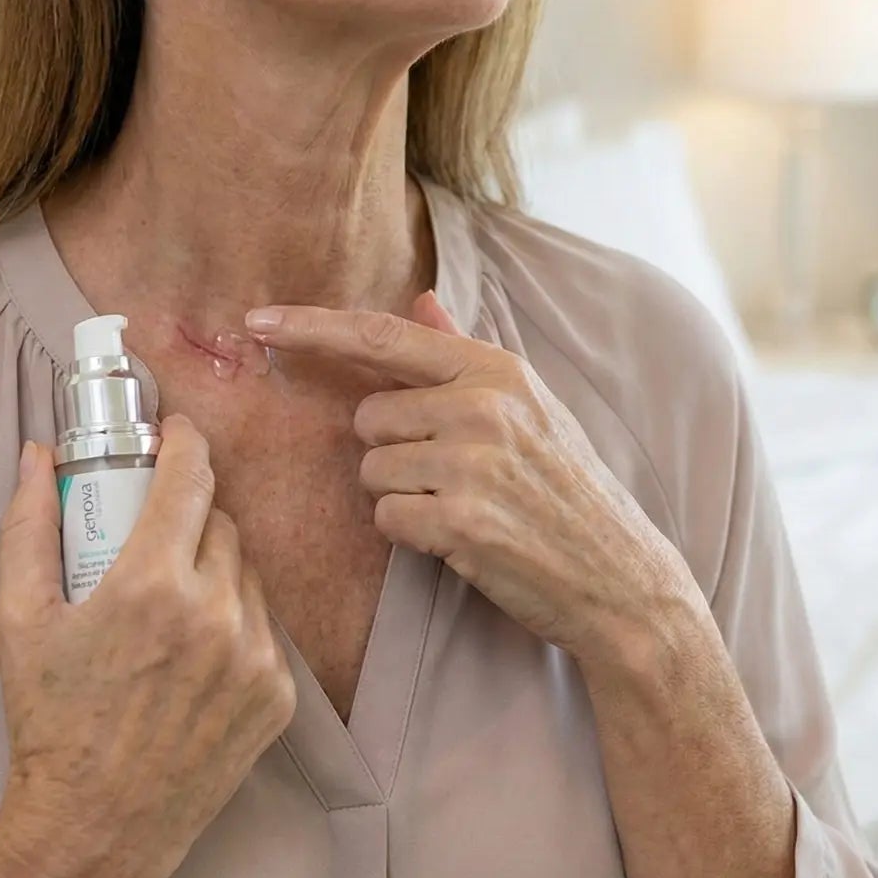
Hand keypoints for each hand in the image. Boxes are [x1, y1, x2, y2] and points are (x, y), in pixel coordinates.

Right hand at [0, 415, 297, 877]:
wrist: (95, 831)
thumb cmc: (49, 723)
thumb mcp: (18, 620)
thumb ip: (27, 527)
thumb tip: (36, 453)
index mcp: (152, 584)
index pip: (191, 476)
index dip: (184, 442)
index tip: (173, 435)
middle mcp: (215, 613)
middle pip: (219, 520)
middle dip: (189, 513)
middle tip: (152, 534)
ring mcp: (255, 656)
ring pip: (246, 572)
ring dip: (214, 567)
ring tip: (169, 601)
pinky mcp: (277, 694)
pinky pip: (264, 626)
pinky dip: (234, 622)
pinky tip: (194, 651)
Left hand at [243, 292, 697, 675]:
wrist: (619, 577)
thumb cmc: (565, 488)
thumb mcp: (527, 406)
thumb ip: (461, 351)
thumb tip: (420, 300)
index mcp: (496, 369)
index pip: (381, 337)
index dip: (312, 328)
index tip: (258, 323)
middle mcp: (483, 406)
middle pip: (366, 417)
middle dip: (390, 450)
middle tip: (449, 475)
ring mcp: (474, 463)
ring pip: (372, 470)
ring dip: (401, 495)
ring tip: (463, 506)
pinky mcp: (462, 522)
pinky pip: (386, 518)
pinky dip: (411, 534)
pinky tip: (460, 539)